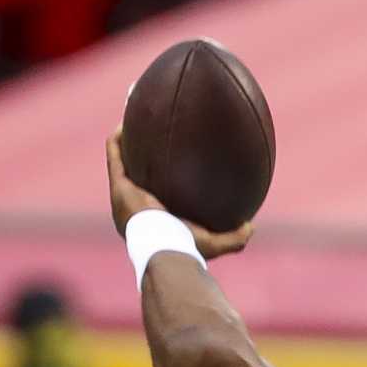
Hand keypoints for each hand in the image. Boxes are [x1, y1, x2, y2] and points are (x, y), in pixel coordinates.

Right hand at [105, 131, 253, 259]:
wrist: (164, 249)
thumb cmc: (188, 247)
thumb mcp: (215, 243)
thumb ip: (235, 237)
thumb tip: (252, 226)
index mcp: (154, 219)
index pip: (157, 193)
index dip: (160, 177)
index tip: (171, 160)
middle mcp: (136, 206)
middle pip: (138, 174)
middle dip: (141, 155)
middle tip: (153, 133)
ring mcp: (124, 196)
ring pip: (122, 161)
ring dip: (126, 141)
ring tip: (135, 117)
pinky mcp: (117, 186)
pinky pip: (115, 155)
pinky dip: (118, 139)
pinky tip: (127, 120)